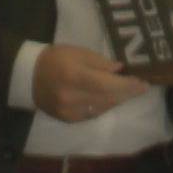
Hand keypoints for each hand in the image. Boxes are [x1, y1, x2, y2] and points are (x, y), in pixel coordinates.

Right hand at [33, 45, 149, 123]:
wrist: (29, 77)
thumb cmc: (55, 59)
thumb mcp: (78, 52)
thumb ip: (100, 63)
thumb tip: (120, 71)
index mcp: (74, 76)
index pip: (107, 84)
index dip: (127, 86)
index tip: (144, 83)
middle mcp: (72, 97)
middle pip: (108, 98)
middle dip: (127, 93)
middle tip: (141, 87)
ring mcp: (70, 111)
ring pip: (103, 108)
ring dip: (118, 100)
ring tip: (128, 91)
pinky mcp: (68, 119)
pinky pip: (94, 114)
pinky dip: (105, 105)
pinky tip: (111, 98)